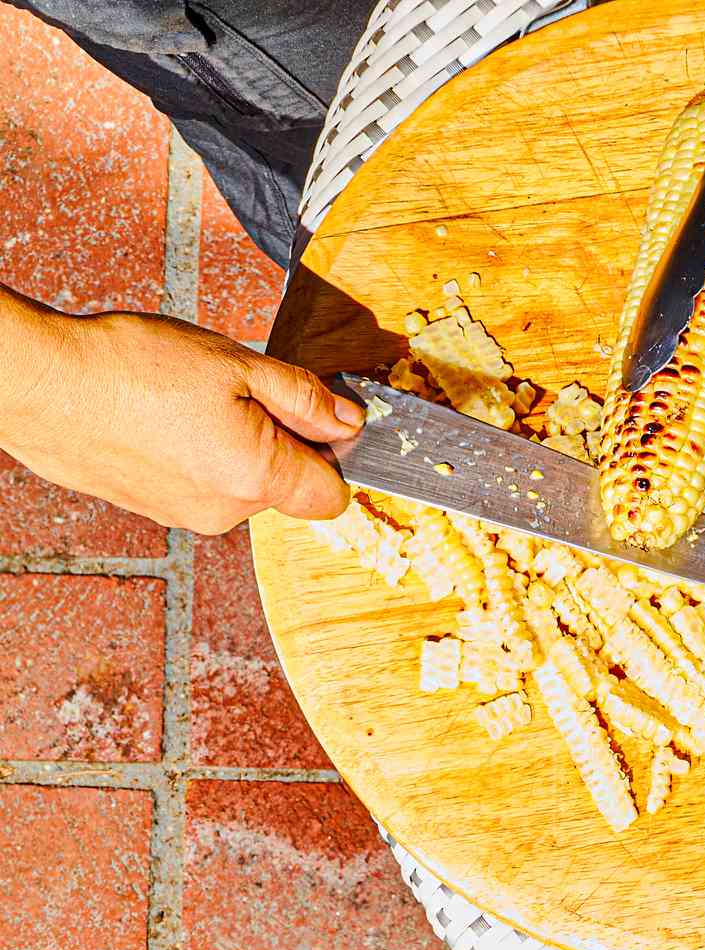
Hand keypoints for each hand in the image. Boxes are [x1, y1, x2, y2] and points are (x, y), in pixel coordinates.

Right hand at [0, 292, 360, 534]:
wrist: (43, 386)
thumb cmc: (132, 367)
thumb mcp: (235, 364)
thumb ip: (302, 398)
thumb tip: (349, 423)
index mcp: (256, 479)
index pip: (331, 497)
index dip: (332, 454)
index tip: (309, 417)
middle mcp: (226, 514)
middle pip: (283, 488)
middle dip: (275, 442)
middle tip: (231, 391)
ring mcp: (187, 517)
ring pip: (239, 486)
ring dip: (232, 446)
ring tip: (185, 402)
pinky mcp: (156, 510)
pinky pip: (199, 486)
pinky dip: (195, 455)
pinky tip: (161, 419)